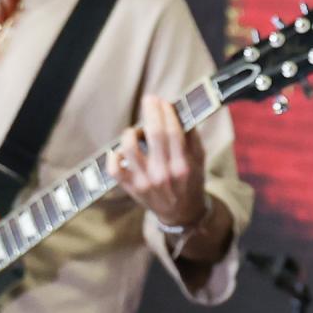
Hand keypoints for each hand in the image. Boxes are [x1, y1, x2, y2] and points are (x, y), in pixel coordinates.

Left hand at [116, 94, 206, 227]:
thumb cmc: (190, 181)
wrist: (181, 213)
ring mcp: (144, 182)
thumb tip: (179, 110)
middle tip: (149, 99)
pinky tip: (122, 150)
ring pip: (130, 147)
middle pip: (153, 134)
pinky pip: (114, 168)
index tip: (163, 101)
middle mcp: (163, 174)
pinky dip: (114, 155)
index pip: (172, 132)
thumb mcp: (199, 161)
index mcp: (182, 166)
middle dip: (150, 112)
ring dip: (132, 132)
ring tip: (137, 130)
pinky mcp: (131, 188)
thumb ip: (192, 137)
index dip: (166, 112)